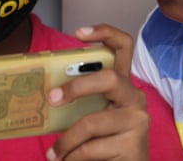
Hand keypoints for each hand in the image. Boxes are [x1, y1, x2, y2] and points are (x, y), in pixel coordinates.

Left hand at [47, 25, 149, 160]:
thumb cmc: (105, 138)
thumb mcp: (93, 113)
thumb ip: (80, 102)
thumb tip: (45, 95)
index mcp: (122, 83)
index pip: (123, 47)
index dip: (104, 33)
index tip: (79, 33)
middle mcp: (134, 96)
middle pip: (108, 78)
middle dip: (76, 87)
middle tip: (51, 99)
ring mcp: (137, 120)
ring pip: (91, 123)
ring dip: (65, 141)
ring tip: (53, 153)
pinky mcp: (134, 145)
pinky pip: (90, 149)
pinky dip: (72, 157)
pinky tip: (67, 160)